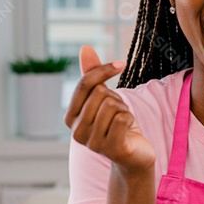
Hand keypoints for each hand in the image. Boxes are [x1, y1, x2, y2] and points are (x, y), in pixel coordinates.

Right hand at [64, 46, 154, 172]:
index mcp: (70, 117)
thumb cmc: (116, 124)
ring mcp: (92, 143)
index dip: (104, 70)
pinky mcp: (111, 149)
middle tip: (119, 112)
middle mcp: (76, 132)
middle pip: (100, 94)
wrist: (133, 156)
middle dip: (116, 98)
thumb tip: (85, 47)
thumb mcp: (104, 98)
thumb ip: (92, 75)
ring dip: (124, 110)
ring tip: (122, 122)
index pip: (85, 84)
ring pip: (112, 105)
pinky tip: (128, 131)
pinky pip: (123, 119)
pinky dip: (130, 119)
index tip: (121, 63)